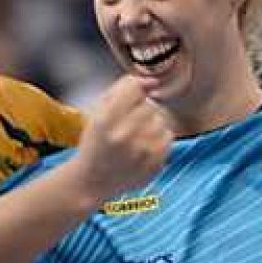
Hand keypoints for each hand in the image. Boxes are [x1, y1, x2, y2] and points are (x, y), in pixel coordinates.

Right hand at [71, 77, 172, 202]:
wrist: (92, 181)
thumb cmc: (95, 143)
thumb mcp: (97, 111)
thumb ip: (121, 89)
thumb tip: (152, 81)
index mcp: (105, 119)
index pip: (133, 87)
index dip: (131, 92)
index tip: (127, 101)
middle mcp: (124, 134)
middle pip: (149, 104)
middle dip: (140, 110)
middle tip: (127, 125)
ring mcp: (142, 150)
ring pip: (160, 118)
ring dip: (150, 124)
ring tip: (135, 137)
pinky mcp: (155, 162)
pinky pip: (168, 135)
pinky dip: (158, 137)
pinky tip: (143, 146)